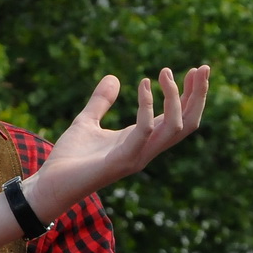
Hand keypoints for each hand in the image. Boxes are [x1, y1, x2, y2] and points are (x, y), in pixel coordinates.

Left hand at [25, 65, 208, 219]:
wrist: (49, 185)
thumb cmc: (69, 159)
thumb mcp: (86, 121)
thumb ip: (100, 101)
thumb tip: (113, 77)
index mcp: (142, 141)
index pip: (179, 118)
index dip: (191, 95)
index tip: (196, 69)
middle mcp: (146, 150)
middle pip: (188, 124)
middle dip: (198, 96)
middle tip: (202, 68)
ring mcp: (136, 157)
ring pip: (175, 128)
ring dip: (176, 98)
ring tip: (165, 72)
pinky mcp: (121, 161)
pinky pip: (145, 131)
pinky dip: (147, 106)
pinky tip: (142, 84)